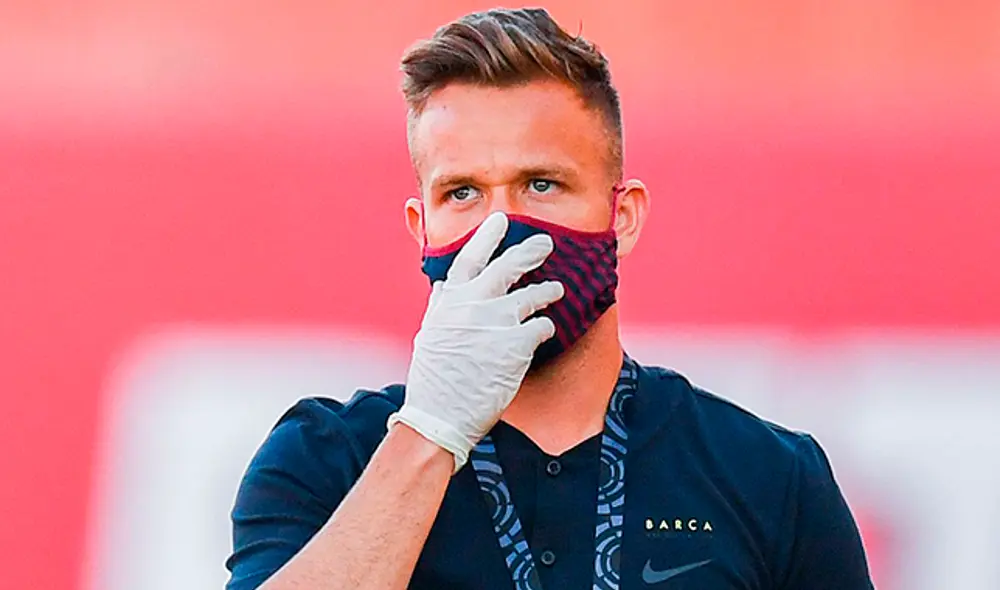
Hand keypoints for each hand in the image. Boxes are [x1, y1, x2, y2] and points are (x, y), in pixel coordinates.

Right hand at [387, 212, 563, 471]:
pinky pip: (542, 326)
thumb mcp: (431, 332)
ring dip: (549, 290)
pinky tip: (546, 332)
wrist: (440, 415)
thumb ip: (443, 305)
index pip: (470, 257)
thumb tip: (446, 284)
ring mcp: (496, 322)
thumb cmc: (434, 379)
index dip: (487, 236)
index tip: (501, 220)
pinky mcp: (517, 344)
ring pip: (534, 294)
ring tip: (558, 290)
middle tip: (545, 243)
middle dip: (531, 250)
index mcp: (450, 300)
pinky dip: (546, 328)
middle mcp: (473, 304)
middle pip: (508, 266)